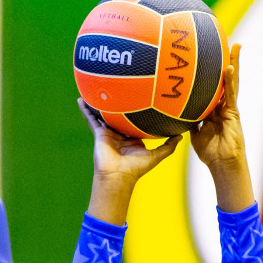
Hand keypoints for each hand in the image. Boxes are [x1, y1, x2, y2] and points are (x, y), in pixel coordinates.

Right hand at [81, 99, 180, 223]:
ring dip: (99, 103)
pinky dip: (86, 109)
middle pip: (118, 114)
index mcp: (132, 138)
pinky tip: (81, 99)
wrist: (118, 175)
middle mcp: (120, 134)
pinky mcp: (99, 133)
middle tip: (120, 87)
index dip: (136, 110)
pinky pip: (91, 118)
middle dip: (118, 103)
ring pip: (103, 114)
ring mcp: (108, 133)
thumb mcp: (156, 156)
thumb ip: (168, 146)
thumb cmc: (136, 168)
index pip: (134, 120)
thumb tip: (181, 135)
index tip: (140, 97)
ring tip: (96, 88)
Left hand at [191, 43, 244, 171]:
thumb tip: (176, 112)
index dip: (213, 72)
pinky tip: (229, 68)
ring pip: (232, 82)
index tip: (211, 56)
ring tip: (235, 46)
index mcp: (215, 109)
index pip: (214, 86)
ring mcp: (230, 108)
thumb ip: (189, 121)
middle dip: (228, 61)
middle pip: (225, 79)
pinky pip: (230, 94)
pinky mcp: (234, 114)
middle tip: (228, 42)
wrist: (223, 164)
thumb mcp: (195, 133)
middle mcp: (223, 105)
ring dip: (234, 63)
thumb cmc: (211, 152)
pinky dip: (230, 81)